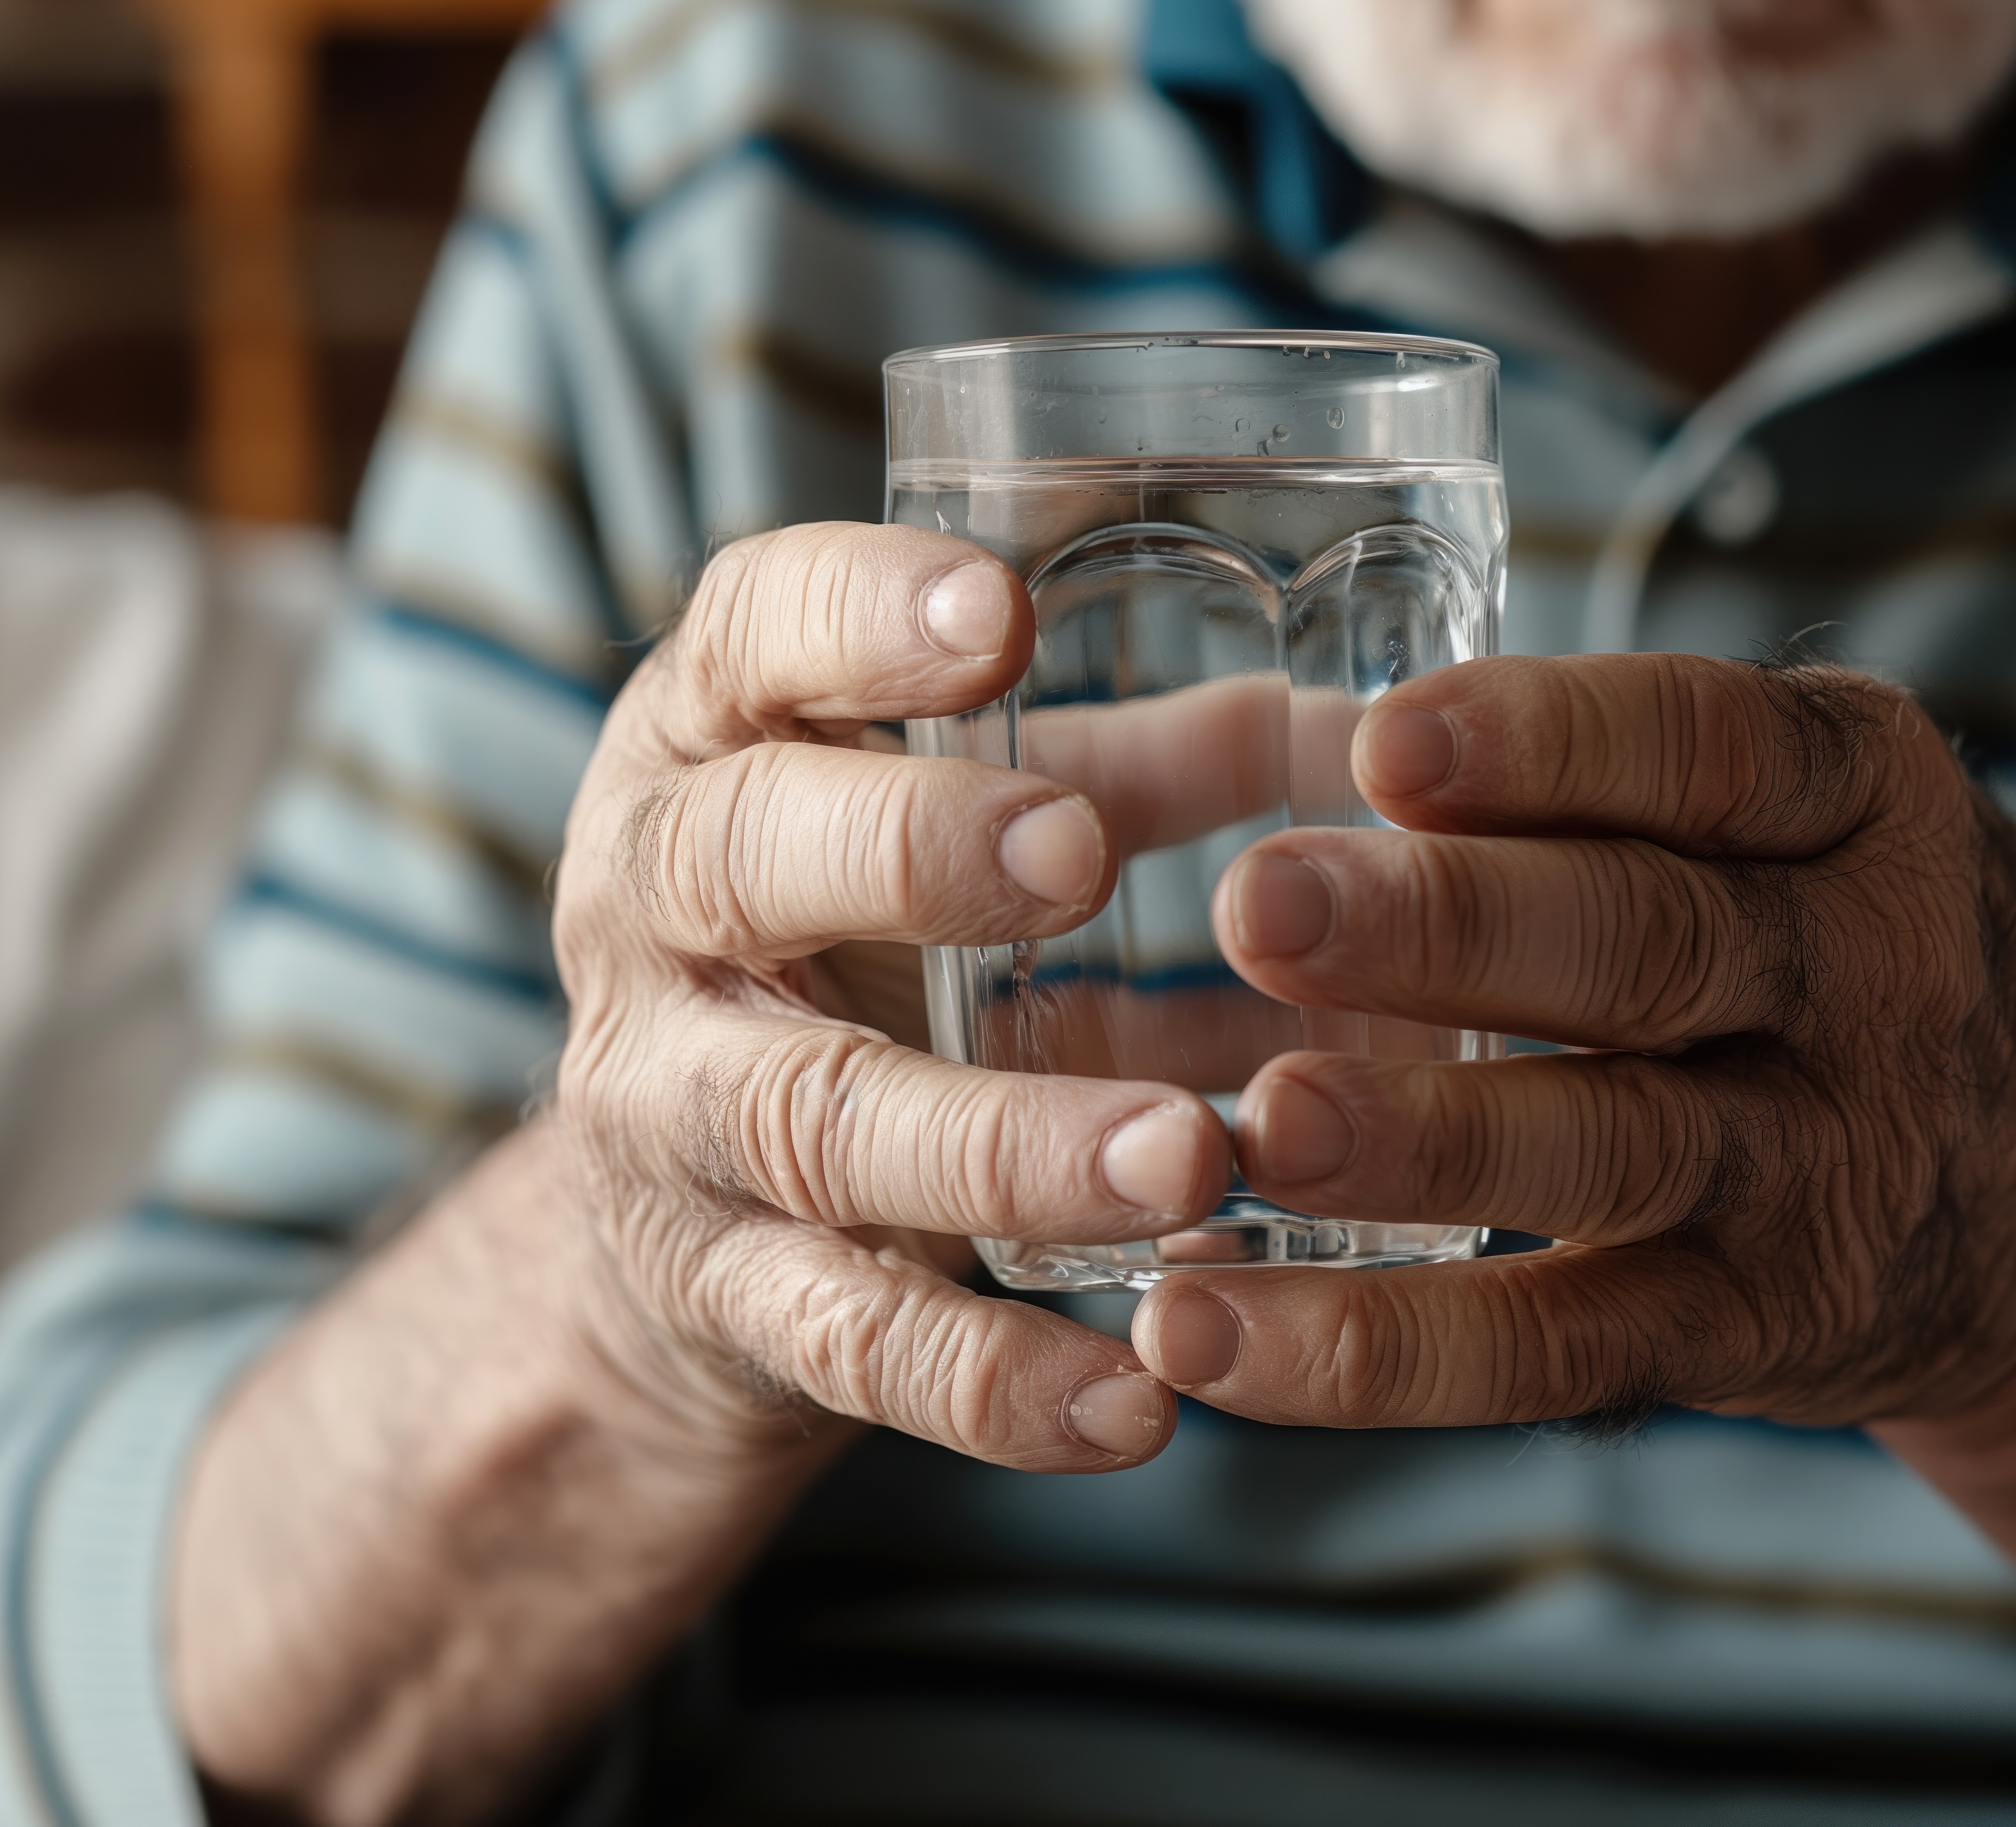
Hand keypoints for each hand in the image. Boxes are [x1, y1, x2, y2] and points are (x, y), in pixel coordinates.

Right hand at [551, 522, 1233, 1469]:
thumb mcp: (950, 829)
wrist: (666, 1218)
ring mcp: (672, 1114)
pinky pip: (851, 1341)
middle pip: (741, 855)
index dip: (858, 619)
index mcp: (714, 748)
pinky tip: (1136, 1401)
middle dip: (911, 851)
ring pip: (816, 1119)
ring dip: (1005, 1145)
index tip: (1002, 615)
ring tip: (1186, 1158)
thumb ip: (1125, 770)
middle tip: (1080, 861)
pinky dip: (993, 1383)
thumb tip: (1357, 718)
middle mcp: (657, 913)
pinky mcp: (722, 1295)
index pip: (747, 635)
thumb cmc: (849, 954)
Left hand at [1131, 650, 2015, 1431]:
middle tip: (1258, 906)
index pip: (1707, 749)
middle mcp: (1864, 979)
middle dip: (1444, 929)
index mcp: (1863, 806)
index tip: (1381, 740)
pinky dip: (1376, 1352)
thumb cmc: (1862, 952)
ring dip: (1416, 1143)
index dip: (1545, 745)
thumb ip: (1633, 774)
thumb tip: (1314, 726)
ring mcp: (1816, 1168)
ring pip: (1601, 1148)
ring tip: (1254, 1130)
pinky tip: (1214, 1339)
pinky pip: (1551, 1348)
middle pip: (1643, 945)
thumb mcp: (1820, 818)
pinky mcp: (1751, 1329)